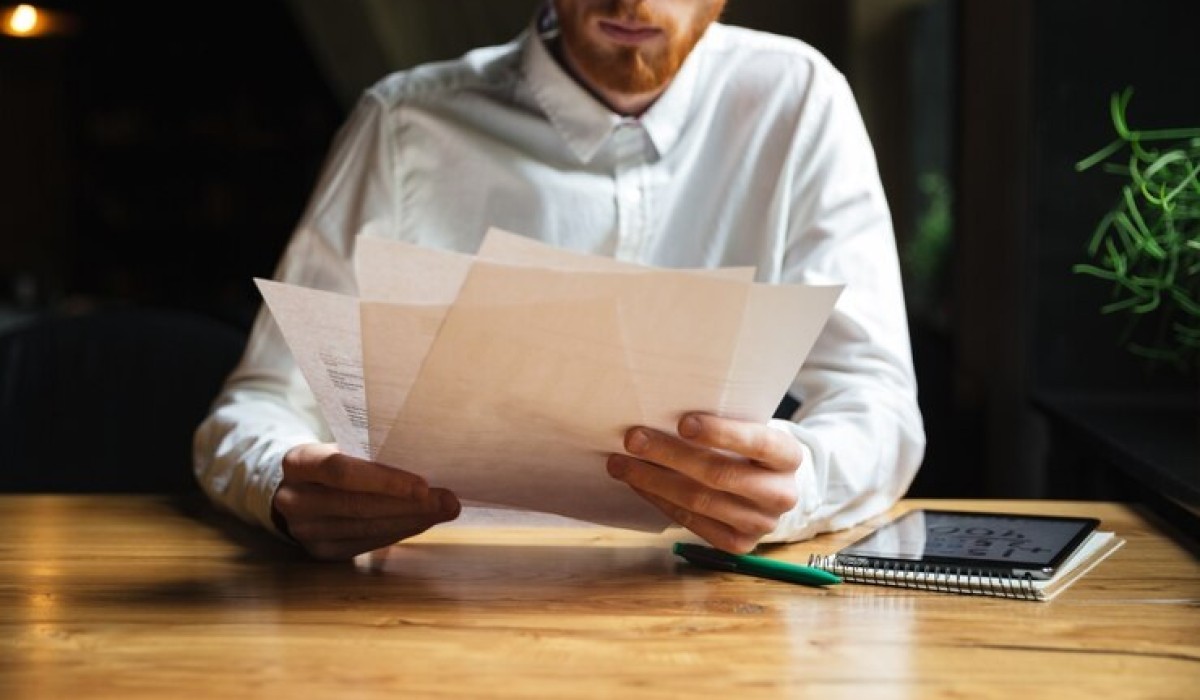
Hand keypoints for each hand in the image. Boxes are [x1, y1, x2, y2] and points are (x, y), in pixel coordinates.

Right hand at [272, 443, 460, 559]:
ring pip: (365, 528)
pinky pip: (367, 544)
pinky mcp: (321, 552)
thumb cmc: (332, 460)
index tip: (423, 485)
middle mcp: (295, 500)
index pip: (341, 472)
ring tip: (444, 511)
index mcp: (299, 463)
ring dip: (411, 521)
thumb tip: (427, 464)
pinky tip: (422, 522)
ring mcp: (305, 531)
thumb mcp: (341, 446)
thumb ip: (371, 454)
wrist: (297, 488)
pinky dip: (399, 532)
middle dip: (408, 505)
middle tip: (448, 501)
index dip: (383, 480)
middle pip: (358, 505)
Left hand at [606, 414, 802, 553]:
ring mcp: (761, 524)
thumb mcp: (748, 429)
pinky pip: (691, 521)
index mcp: (788, 456)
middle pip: (719, 474)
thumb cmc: (747, 450)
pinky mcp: (738, 544)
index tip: (683, 422)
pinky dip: (659, 500)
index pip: (757, 442)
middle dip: (670, 454)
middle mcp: (781, 493)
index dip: (720, 432)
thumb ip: (721, 424)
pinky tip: (638, 484)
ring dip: (654, 480)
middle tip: (634, 438)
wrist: (769, 489)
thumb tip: (662, 413)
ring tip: (622, 463)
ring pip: (699, 501)